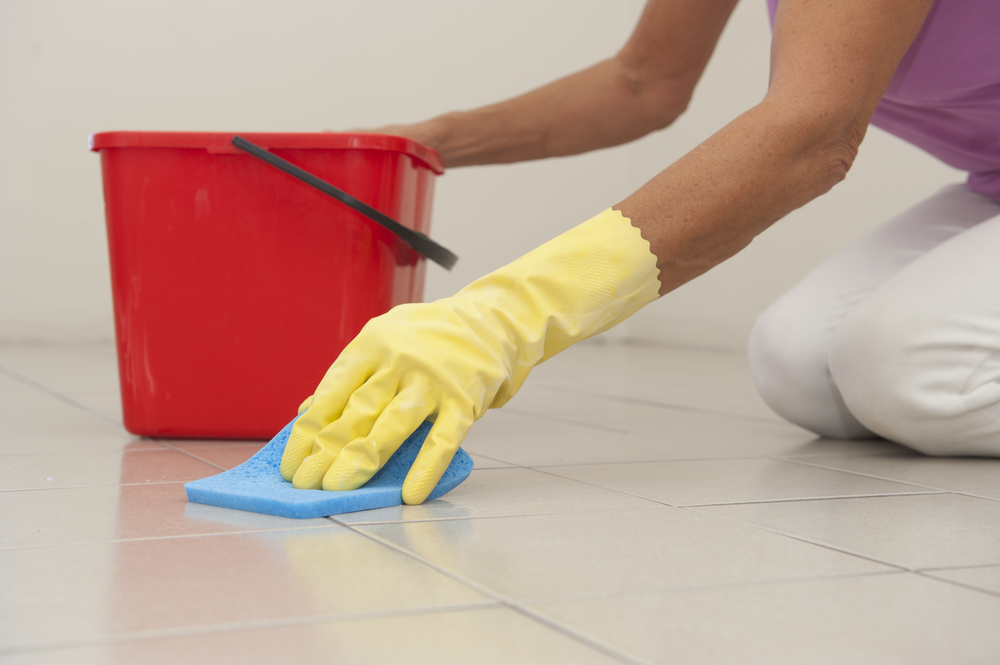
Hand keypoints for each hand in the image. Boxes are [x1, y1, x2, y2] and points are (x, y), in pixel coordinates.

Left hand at [279, 208, 660, 503]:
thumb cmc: (429, 335)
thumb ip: (350, 375)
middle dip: (325, 453)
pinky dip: (425, 469)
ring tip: (338, 489)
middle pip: (355, 414)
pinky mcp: (465, 401)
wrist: (493, 320)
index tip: (290, 464)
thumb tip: (308, 413)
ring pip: (390, 426)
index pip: (330, 394)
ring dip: (360, 460)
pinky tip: (409, 495)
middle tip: (306, 485)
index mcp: (372, 344)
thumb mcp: (384, 339)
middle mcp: (399, 361)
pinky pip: (442, 441)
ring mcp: (433, 382)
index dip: (307, 433)